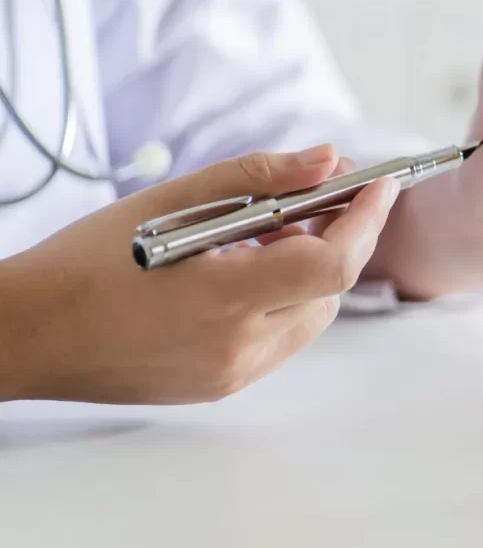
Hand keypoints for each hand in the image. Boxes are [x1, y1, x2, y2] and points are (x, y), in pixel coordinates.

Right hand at [0, 145, 398, 404]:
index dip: (366, 220)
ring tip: (278, 230)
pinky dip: (286, 298)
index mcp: (223, 300)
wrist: (27, 333)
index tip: (381, 183)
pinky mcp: (220, 386)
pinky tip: (254, 267)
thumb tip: (327, 161)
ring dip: (314, 270)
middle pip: (329, 291)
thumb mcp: (174, 200)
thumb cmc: (87, 261)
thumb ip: (260, 177)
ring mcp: (230, 375)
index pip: (330, 263)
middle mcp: (236, 349)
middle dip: (343, 238)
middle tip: (330, 196)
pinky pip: (280, 338)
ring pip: (311, 318)